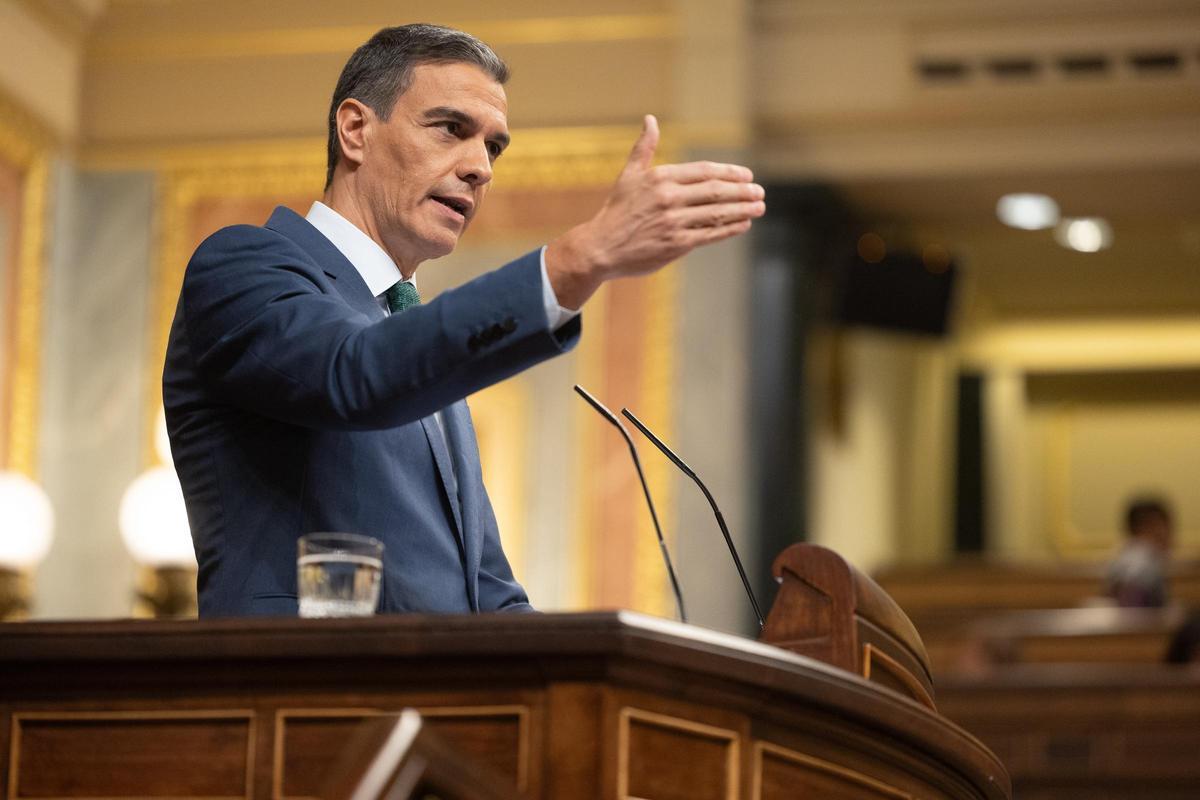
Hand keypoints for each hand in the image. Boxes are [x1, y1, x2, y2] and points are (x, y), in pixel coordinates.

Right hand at [544, 115, 764, 308]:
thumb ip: (644, 147)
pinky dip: (730, 228)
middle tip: (760, 191)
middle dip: (742, 191)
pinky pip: (710, 234)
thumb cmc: (616, 210)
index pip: (704, 171)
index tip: (747, 175)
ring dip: (742, 209)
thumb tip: (650, 118)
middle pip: (715, 191)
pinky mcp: (676, 244)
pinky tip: (744, 224)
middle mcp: (668, 198)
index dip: (729, 172)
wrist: (600, 247)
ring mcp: (674, 222)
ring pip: (717, 213)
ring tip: (759, 206)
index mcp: (660, 177)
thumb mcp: (628, 175)